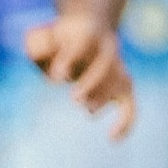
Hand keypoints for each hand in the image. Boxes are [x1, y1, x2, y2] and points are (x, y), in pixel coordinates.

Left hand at [30, 12, 136, 137]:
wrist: (87, 28)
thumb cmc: (57, 40)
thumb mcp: (40, 38)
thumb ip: (37, 50)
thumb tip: (52, 75)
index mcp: (86, 31)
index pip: (81, 45)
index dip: (69, 60)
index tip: (56, 77)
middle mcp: (107, 47)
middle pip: (105, 63)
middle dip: (92, 82)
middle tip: (75, 99)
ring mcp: (118, 66)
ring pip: (120, 81)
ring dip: (106, 98)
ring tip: (89, 111)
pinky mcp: (122, 86)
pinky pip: (130, 104)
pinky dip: (126, 122)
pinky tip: (113, 139)